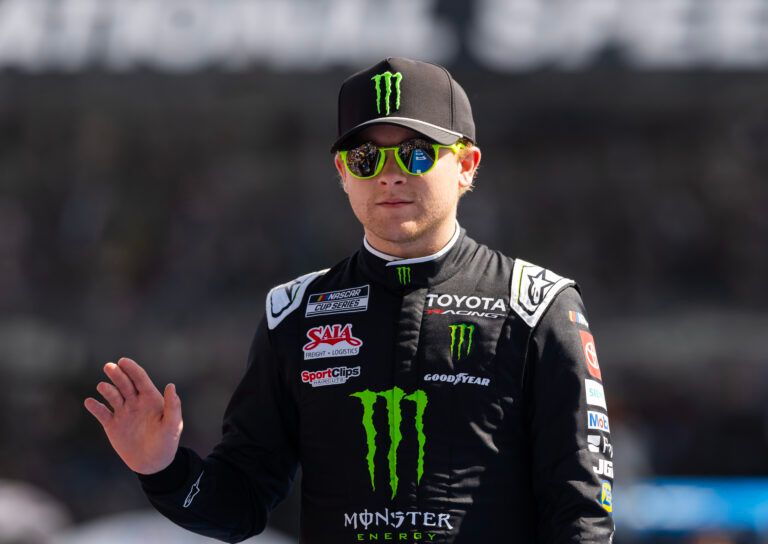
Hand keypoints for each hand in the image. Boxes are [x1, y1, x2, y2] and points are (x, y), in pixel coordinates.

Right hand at [84, 357, 182, 474]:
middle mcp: (135, 402)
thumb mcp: (173, 425)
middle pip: (125, 384)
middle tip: (109, 367)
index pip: (140, 379)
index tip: (123, 361)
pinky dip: (95, 407)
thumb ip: (173, 406)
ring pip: (113, 395)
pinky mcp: (112, 425)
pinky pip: (102, 413)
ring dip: (107, 389)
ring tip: (103, 386)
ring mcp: (123, 412)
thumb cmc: (167, 442)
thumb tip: (171, 385)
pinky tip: (90, 402)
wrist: (153, 463)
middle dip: (117, 374)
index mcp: (151, 398)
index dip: (132, 369)